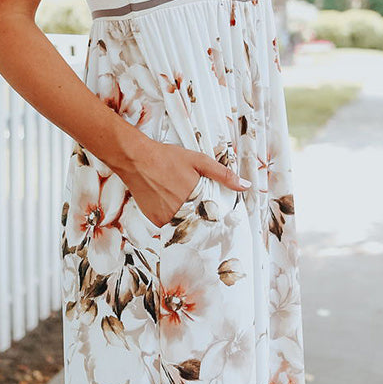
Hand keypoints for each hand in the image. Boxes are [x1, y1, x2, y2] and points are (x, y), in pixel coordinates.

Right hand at [123, 139, 250, 229]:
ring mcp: (167, 217)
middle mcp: (182, 211)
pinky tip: (166, 202)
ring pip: (184, 224)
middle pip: (198, 221)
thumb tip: (246, 186)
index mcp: (197, 198)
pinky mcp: (155, 220)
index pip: (214, 216)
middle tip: (190, 199)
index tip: (214, 213)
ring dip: (185, 216)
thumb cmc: (167, 158)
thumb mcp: (199, 161)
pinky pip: (169, 225)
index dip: (214, 214)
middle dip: (199, 214)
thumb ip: (223, 175)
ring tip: (176, 198)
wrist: (136, 159)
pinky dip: (170, 217)